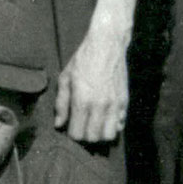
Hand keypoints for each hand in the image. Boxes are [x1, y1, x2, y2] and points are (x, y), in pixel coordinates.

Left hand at [53, 21, 129, 143]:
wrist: (107, 45)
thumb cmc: (82, 60)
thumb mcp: (65, 79)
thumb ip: (61, 103)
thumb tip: (58, 124)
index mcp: (82, 101)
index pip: (77, 134)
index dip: (71, 134)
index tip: (70, 127)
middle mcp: (100, 106)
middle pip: (93, 138)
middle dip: (85, 136)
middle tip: (81, 126)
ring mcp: (114, 104)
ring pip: (109, 136)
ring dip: (100, 134)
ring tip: (93, 124)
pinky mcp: (124, 101)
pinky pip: (120, 125)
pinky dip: (112, 126)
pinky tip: (105, 117)